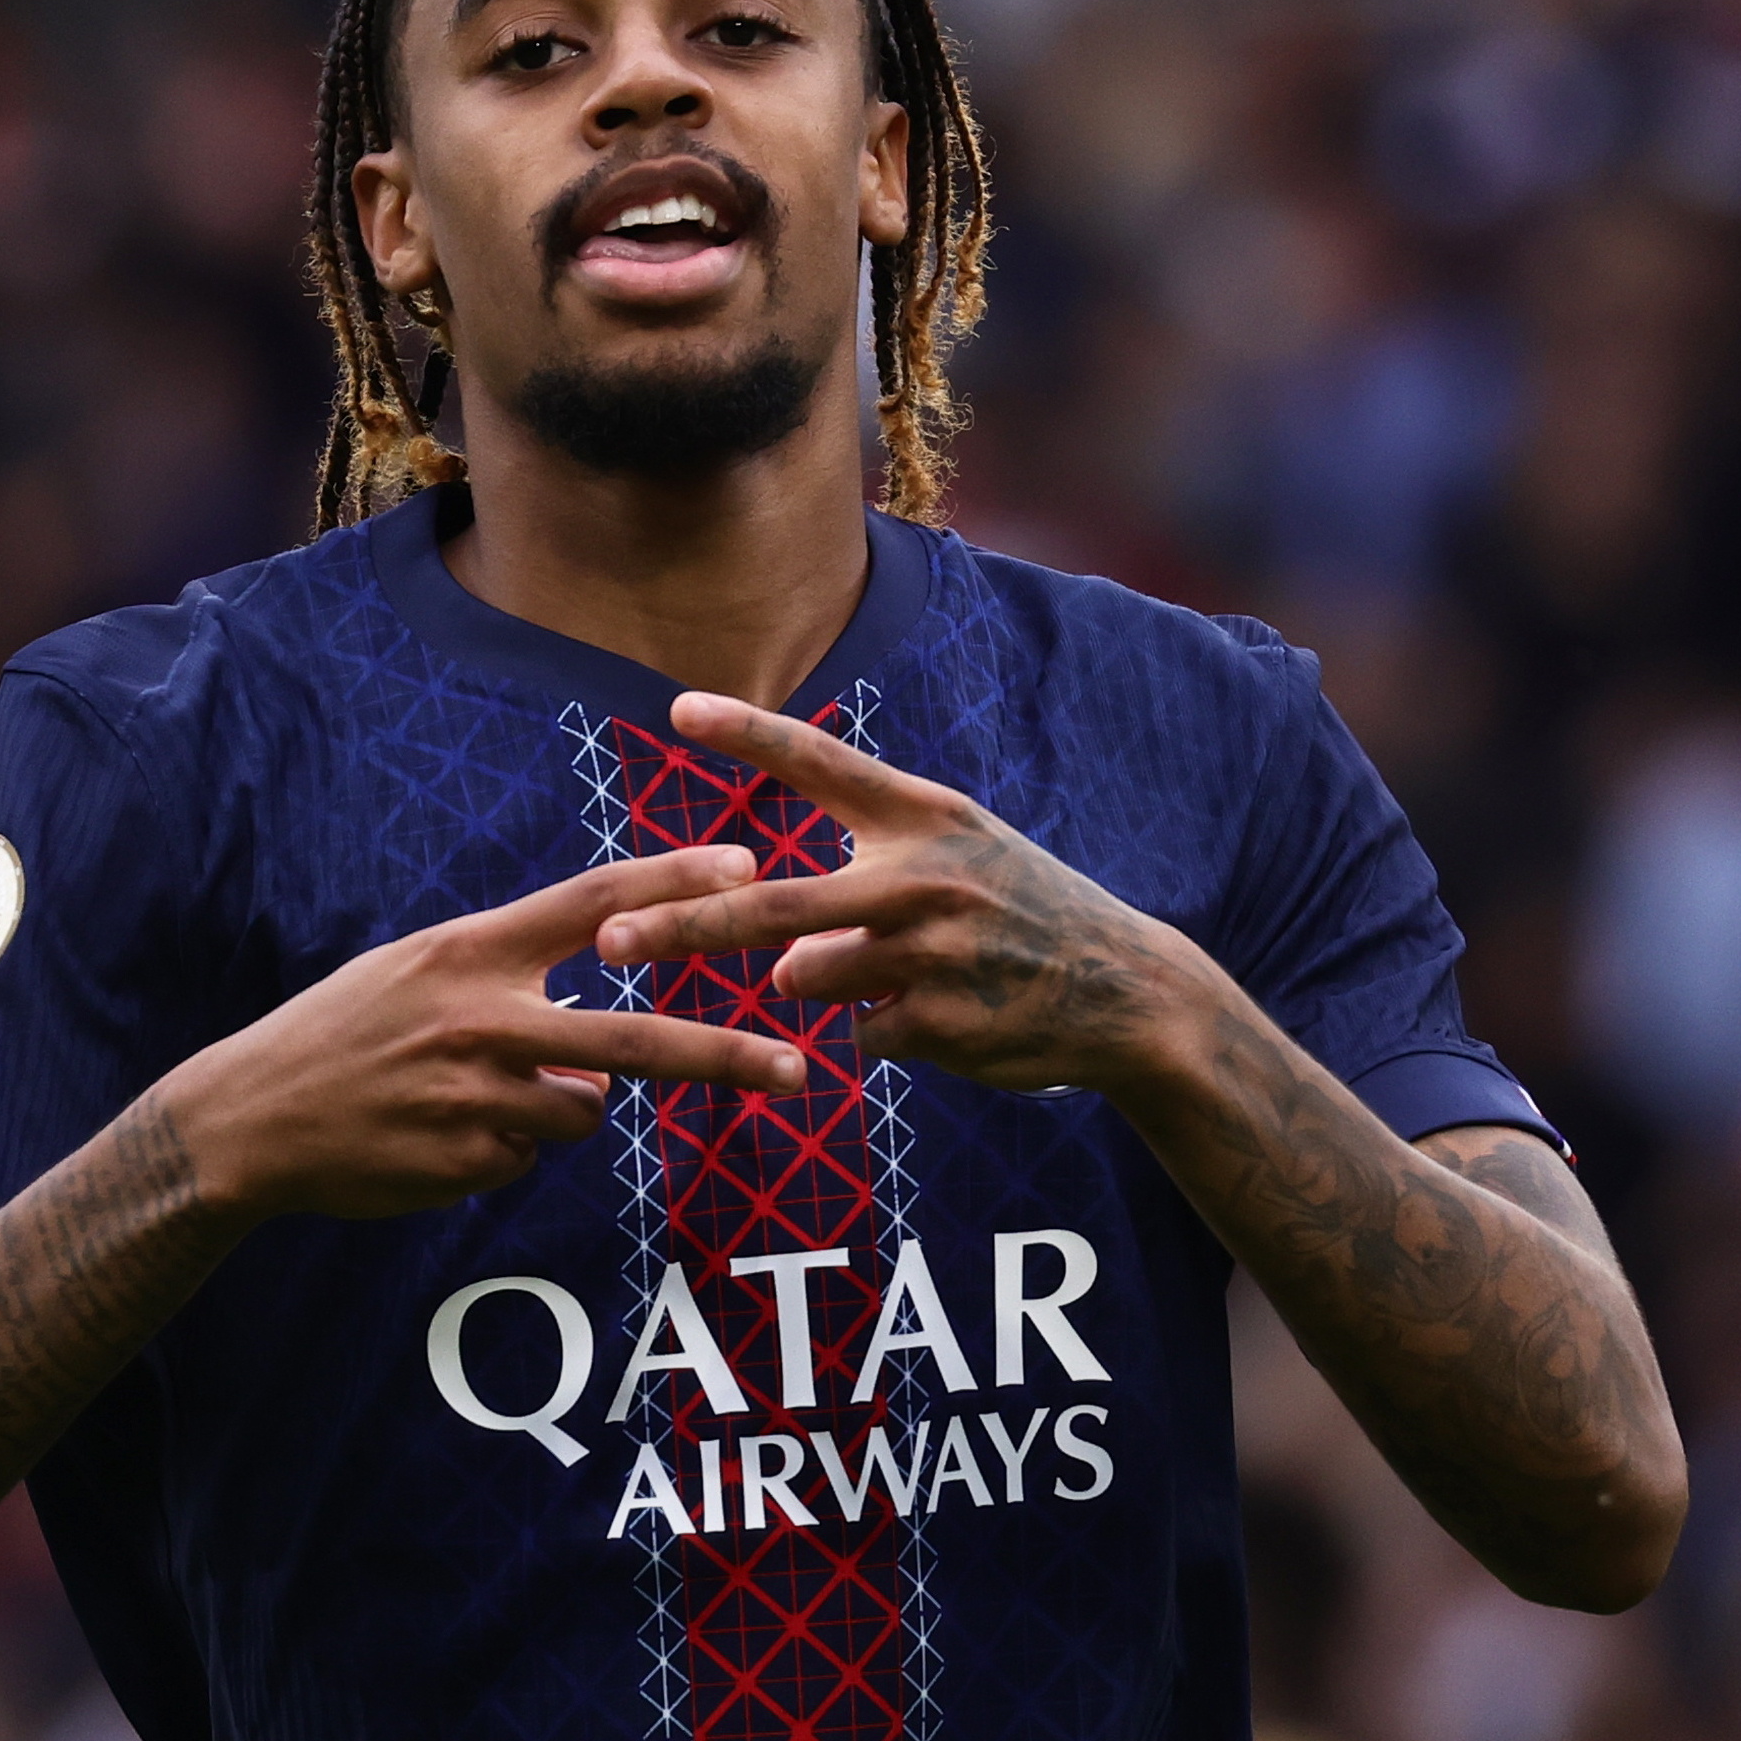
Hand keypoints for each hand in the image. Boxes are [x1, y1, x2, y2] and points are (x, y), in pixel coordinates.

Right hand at [171, 846, 806, 1221]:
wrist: (249, 1119)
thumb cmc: (344, 1036)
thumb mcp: (415, 973)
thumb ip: (508, 984)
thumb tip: (597, 1060)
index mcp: (469, 950)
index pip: (591, 903)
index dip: (672, 883)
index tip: (748, 869)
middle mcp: (479, 1018)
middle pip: (631, 1038)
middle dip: (722, 1055)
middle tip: (794, 1070)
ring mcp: (475, 1096)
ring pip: (581, 1110)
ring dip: (554, 1109)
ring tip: (468, 1097)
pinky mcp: (465, 1161)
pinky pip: (528, 1155)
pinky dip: (501, 1149)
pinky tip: (435, 1136)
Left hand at [585, 694, 1196, 1098]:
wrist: (1128, 992)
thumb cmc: (1026, 914)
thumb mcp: (964, 851)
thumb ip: (873, 867)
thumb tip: (779, 953)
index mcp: (924, 816)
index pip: (822, 763)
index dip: (747, 734)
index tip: (676, 707)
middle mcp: (922, 874)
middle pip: (772, 904)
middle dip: (683, 927)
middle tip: (612, 940)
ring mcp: (930, 951)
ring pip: (810, 977)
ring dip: (831, 984)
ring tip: (912, 974)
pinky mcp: (939, 1020)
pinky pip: (863, 1033)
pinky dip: (886, 1030)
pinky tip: (951, 1016)